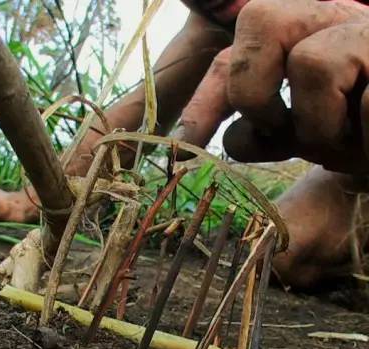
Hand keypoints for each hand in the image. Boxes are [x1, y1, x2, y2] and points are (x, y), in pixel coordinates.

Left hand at [174, 0, 368, 172]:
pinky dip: (365, 137)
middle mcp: (337, 17)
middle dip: (254, 89)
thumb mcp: (310, 130)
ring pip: (313, 61)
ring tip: (347, 142)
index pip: (236, 52)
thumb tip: (230, 139)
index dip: (206, 95)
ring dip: (320, 125)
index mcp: (303, 35)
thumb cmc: (364, 130)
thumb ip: (270, 130)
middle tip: (279, 130)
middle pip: (263, 19)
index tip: (185, 142)